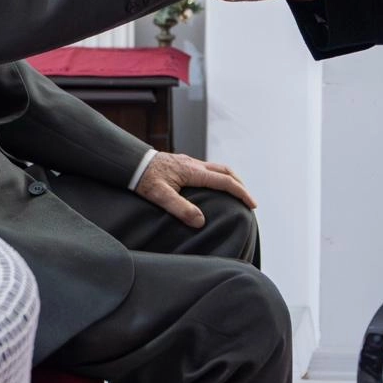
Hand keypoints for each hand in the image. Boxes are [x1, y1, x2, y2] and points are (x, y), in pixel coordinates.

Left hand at [134, 151, 257, 227]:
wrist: (131, 161)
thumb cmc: (144, 178)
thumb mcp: (160, 196)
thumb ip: (180, 209)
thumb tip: (201, 221)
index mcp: (193, 172)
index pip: (225, 181)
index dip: (241, 193)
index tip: (252, 204)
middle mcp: (194, 164)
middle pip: (225, 171)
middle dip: (240, 185)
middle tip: (249, 200)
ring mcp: (189, 162)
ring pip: (217, 168)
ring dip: (230, 180)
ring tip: (236, 193)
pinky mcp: (183, 164)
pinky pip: (208, 169)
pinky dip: (218, 177)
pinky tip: (213, 187)